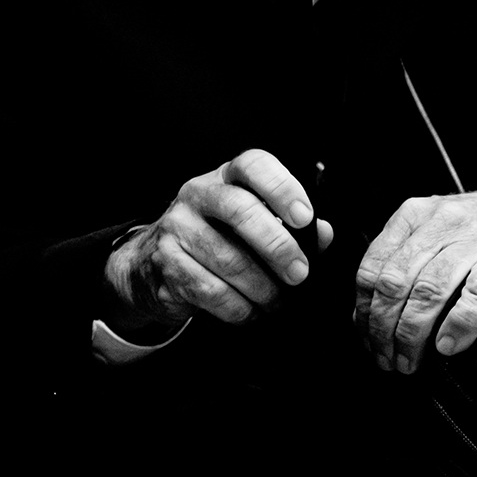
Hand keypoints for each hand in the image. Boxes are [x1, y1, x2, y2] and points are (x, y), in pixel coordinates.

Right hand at [105, 149, 333, 329]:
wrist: (153, 264)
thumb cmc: (215, 240)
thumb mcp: (250, 224)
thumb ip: (290, 226)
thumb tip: (323, 233)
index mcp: (224, 178)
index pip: (252, 165)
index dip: (282, 187)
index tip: (305, 217)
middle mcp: (196, 195)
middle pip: (239, 210)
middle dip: (277, 246)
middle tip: (299, 273)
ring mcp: (176, 227)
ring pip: (227, 259)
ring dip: (262, 288)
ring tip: (276, 301)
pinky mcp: (166, 263)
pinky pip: (211, 290)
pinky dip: (240, 308)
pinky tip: (249, 310)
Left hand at [353, 178, 476, 372]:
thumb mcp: (435, 228)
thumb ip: (403, 260)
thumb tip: (366, 312)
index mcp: (414, 215)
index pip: (373, 267)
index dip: (364, 310)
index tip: (365, 339)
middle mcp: (442, 222)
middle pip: (396, 282)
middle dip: (383, 328)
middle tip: (385, 359)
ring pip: (431, 289)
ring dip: (413, 333)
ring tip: (410, 361)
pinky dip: (459, 324)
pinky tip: (447, 346)